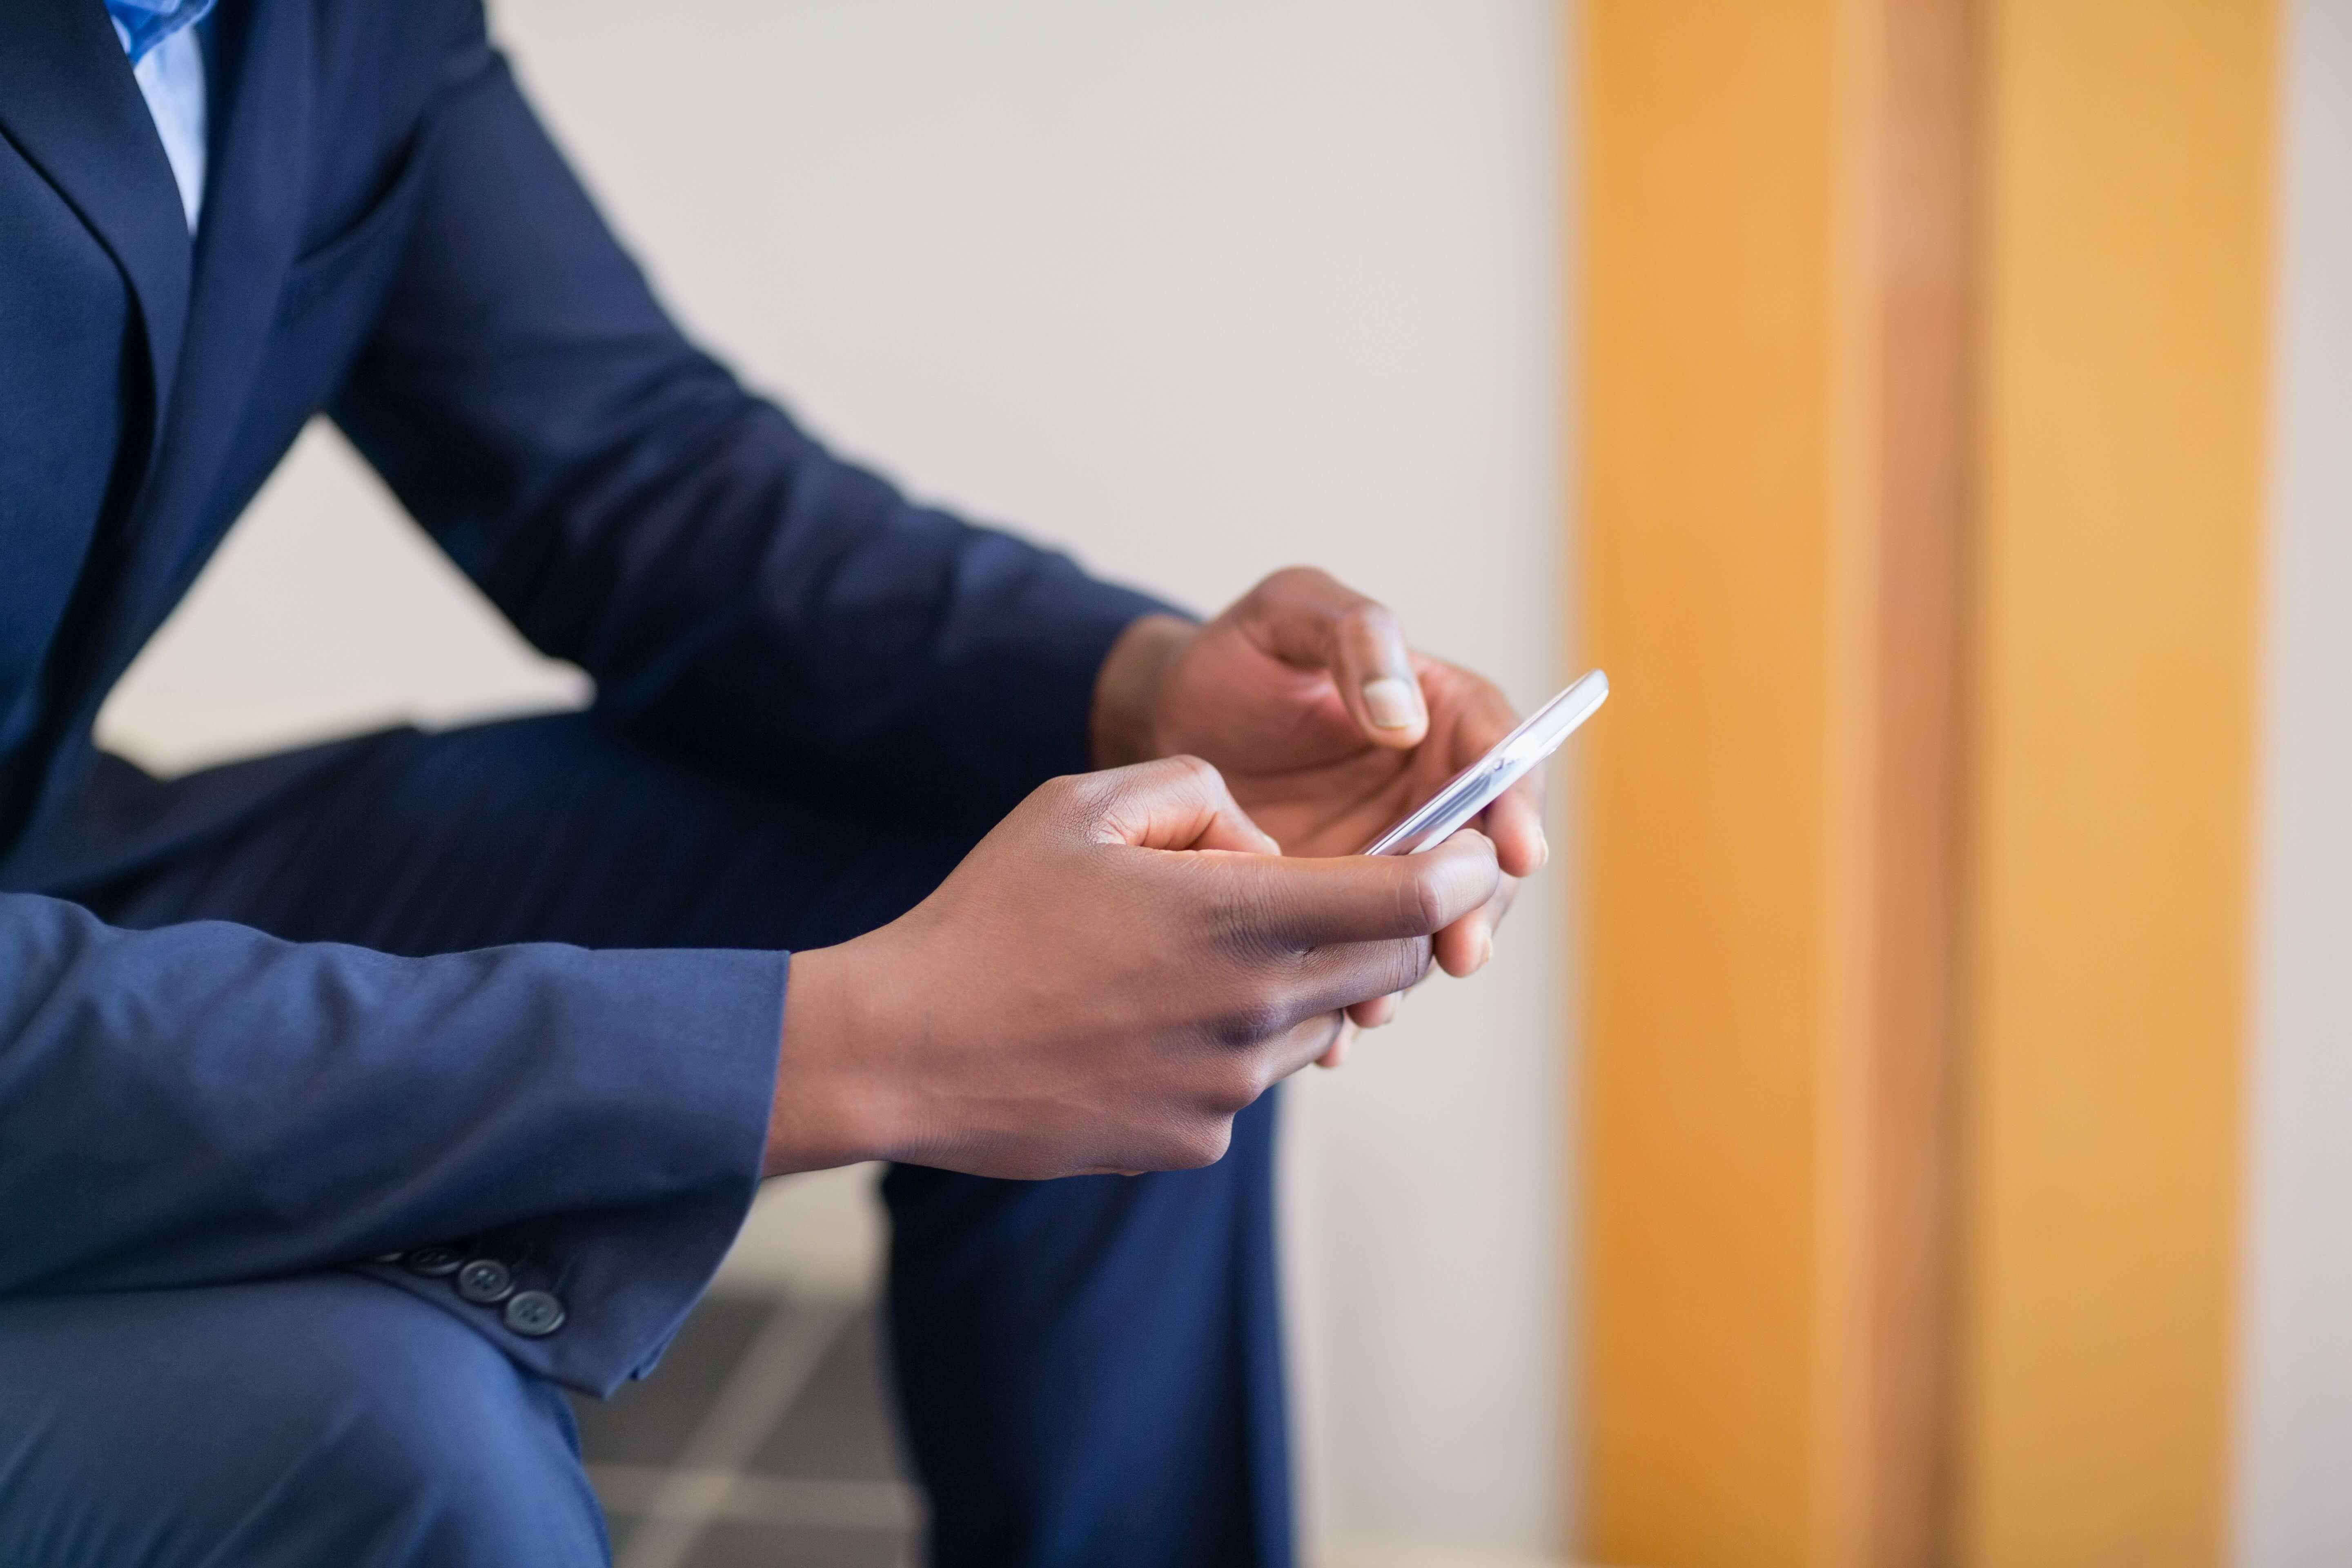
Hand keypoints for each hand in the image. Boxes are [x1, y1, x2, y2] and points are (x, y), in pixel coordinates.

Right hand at [762, 756, 1499, 1178]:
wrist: (905, 1049)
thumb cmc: (990, 912)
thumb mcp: (1087, 801)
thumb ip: (1197, 794)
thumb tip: (1261, 841)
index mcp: (1242, 917)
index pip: (1415, 901)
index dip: (1464, 872)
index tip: (1476, 853)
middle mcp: (1256, 1011)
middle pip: (1386, 967)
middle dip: (1396, 923)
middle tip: (1360, 888)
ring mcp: (1229, 1089)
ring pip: (1317, 1023)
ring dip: (1297, 981)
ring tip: (1197, 953)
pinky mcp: (1195, 1141)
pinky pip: (1249, 1078)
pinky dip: (1231, 1039)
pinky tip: (1145, 1018)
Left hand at [1092, 568, 1543, 1050]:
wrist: (1161, 723)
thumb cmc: (1235, 655)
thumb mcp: (1290, 612)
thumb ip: (1356, 641)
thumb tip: (1408, 718)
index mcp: (1442, 714)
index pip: (1505, 758)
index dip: (1519, 806)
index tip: (1517, 852)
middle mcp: (1433, 793)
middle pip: (1485, 855)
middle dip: (1480, 905)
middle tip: (1462, 948)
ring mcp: (1391, 856)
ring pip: (1429, 918)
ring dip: (1416, 962)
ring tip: (1383, 1000)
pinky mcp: (1343, 904)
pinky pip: (1367, 951)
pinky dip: (1355, 989)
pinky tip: (1335, 1030)